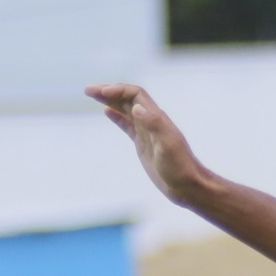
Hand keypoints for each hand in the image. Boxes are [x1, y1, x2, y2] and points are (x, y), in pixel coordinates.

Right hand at [86, 83, 209, 205]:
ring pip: (126, 110)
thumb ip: (154, 124)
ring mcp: (146, 133)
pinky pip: (127, 125)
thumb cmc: (180, 167)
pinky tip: (106, 112)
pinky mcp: (143, 144)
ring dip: (109, 101)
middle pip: (127, 99)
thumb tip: (136, 108)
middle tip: (88, 90)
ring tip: (91, 95)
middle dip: (108, 92)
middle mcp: (151, 122)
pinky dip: (116, 117)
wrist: (187, 186)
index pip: (135, 94)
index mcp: (157, 118)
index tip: (101, 93)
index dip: (118, 90)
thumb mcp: (167, 145)